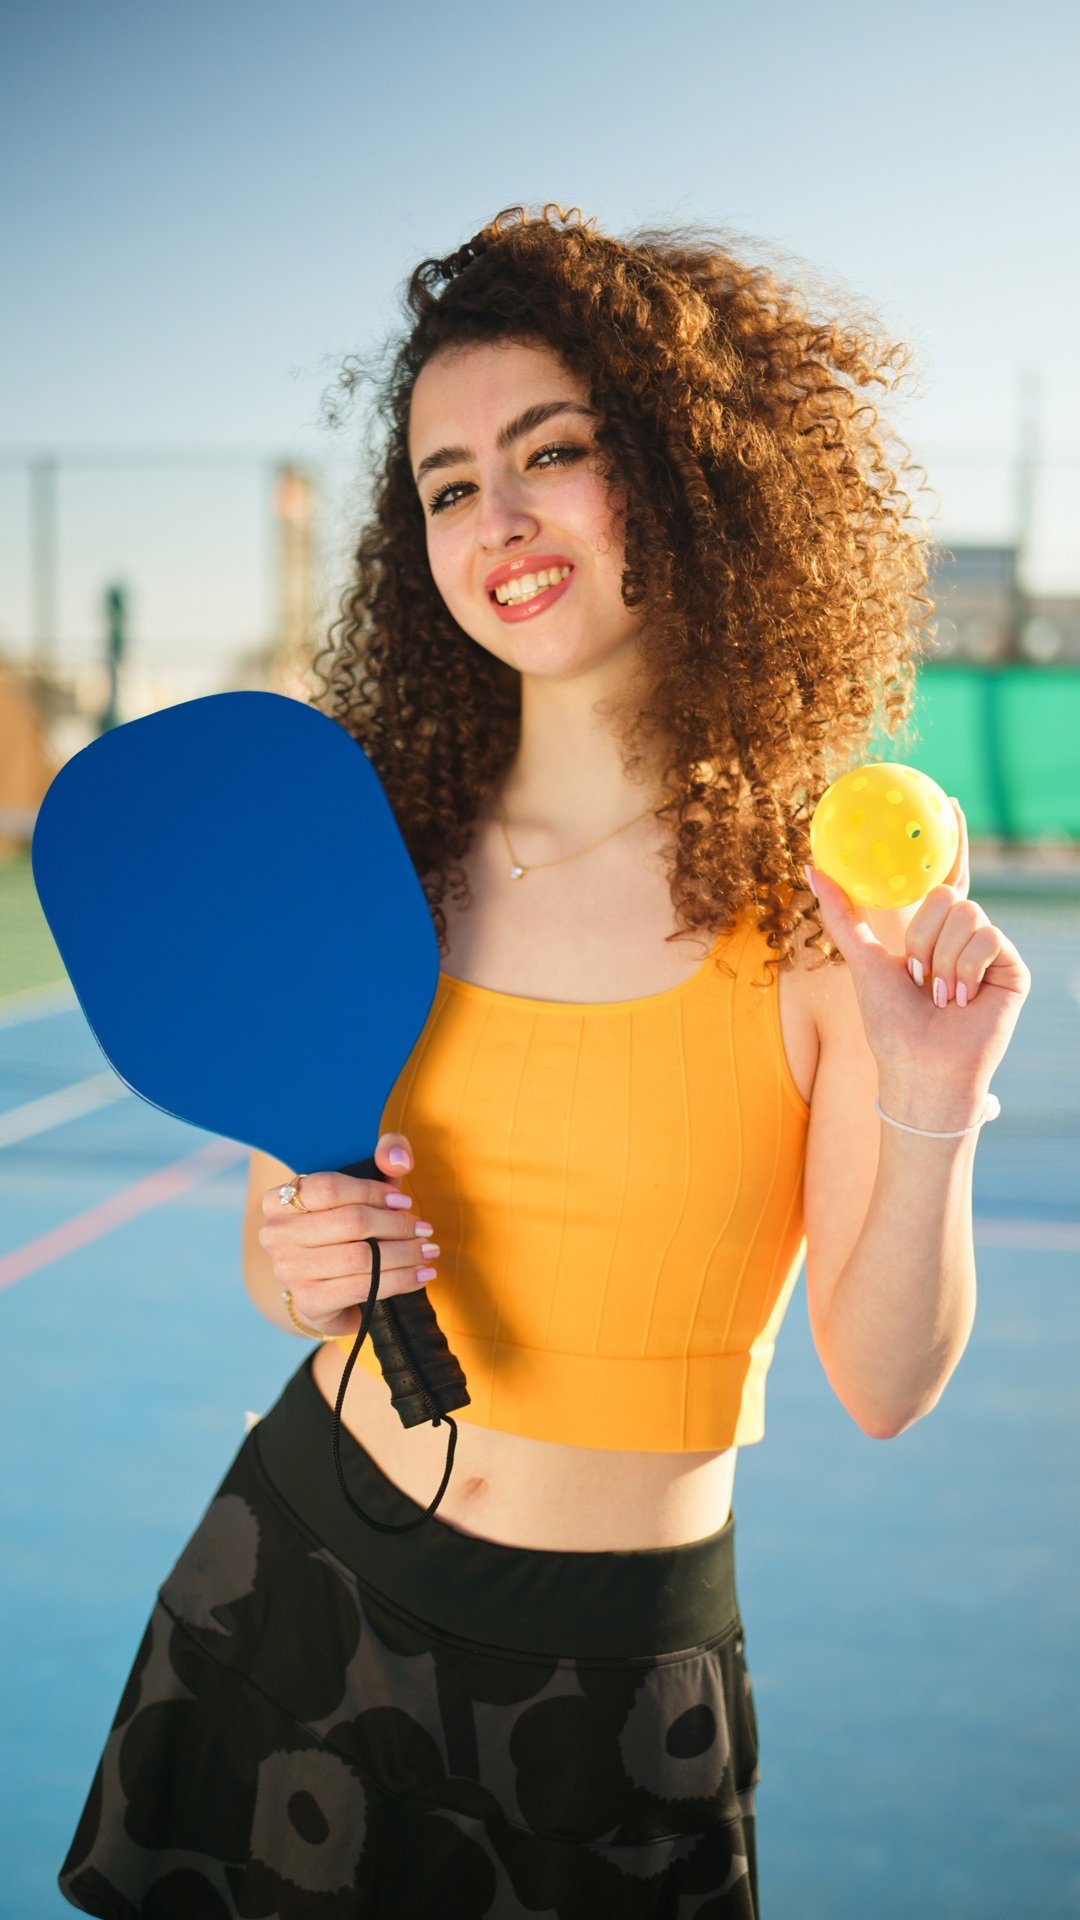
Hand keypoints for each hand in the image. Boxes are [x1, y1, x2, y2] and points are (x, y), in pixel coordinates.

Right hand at [258, 1133, 439, 1337]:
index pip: (330, 1188)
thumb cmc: (344, 1231)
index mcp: (279, 1199)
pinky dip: (401, 1281)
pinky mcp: (309, 1302)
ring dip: (405, 1254)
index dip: (374, 1192)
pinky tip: (422, 1276)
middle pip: (351, 1222)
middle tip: (425, 1230)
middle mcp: (277, 1234)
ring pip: (362, 1257)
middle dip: (397, 1225)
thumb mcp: (362, 1190)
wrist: (325, 1292)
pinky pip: (365, 1287)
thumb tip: (399, 1161)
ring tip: (428, 1252)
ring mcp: (289, 1270)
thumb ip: (383, 1159)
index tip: (405, 1203)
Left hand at [806, 801, 1030, 1126]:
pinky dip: (964, 967)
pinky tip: (962, 999)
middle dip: (921, 938)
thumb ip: (841, 914)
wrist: (920, 1067)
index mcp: (933, 932)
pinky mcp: (1012, 967)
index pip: (946, 876)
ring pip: (964, 913)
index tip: (947, 801)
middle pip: (945, 895)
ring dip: (940, 959)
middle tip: (919, 979)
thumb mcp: (861, 961)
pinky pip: (986, 935)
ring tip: (940, 996)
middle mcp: (965, 936)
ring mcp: (991, 950)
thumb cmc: (890, 1025)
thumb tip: (810, 865)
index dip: (952, 839)